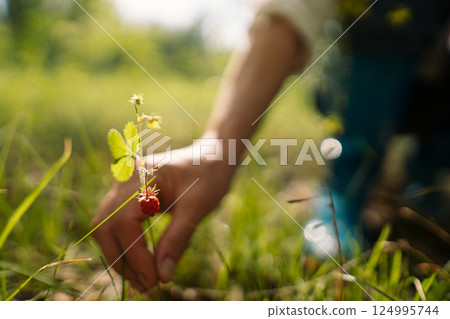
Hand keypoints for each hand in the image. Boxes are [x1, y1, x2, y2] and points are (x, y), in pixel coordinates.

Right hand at [91, 147, 233, 290]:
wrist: (212, 157)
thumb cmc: (209, 176)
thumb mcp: (198, 207)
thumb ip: (177, 239)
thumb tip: (162, 276)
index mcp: (140, 176)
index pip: (123, 223)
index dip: (135, 255)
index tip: (154, 279)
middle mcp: (124, 180)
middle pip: (104, 227)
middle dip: (121, 260)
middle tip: (146, 285)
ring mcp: (123, 187)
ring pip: (105, 228)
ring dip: (120, 257)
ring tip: (144, 280)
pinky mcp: (127, 197)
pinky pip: (115, 225)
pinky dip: (125, 247)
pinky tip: (142, 264)